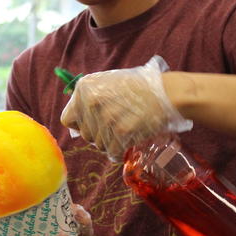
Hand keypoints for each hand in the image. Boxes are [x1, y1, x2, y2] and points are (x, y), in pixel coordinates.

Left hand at [60, 56, 191, 160]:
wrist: (167, 92)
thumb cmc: (139, 88)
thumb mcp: (108, 83)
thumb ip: (90, 98)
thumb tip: (75, 122)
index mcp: (85, 88)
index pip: (68, 119)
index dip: (81, 125)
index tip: (93, 125)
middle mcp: (91, 102)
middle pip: (85, 135)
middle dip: (98, 134)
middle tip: (116, 126)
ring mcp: (106, 118)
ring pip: (98, 145)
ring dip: (110, 143)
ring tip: (125, 130)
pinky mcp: (121, 132)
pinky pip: (112, 152)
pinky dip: (119, 151)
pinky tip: (129, 141)